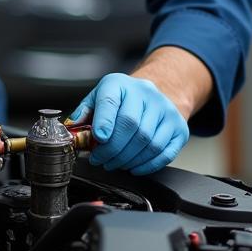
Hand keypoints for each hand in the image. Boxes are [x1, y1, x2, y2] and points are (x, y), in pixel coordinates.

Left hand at [70, 72, 188, 175]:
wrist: (156, 92)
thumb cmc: (123, 98)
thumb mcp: (100, 96)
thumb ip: (84, 112)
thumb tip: (72, 129)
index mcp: (121, 84)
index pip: (111, 101)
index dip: (104, 121)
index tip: (98, 138)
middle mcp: (147, 94)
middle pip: (130, 126)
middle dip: (112, 149)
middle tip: (101, 159)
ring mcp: (166, 110)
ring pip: (148, 142)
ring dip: (128, 160)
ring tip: (115, 163)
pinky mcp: (179, 128)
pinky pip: (165, 153)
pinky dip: (147, 165)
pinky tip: (134, 167)